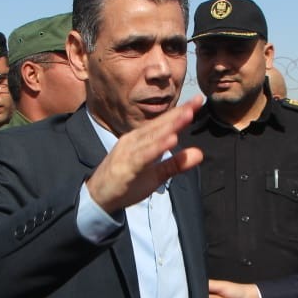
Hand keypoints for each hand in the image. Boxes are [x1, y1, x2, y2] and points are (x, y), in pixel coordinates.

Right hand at [86, 97, 204, 214]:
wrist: (97, 196)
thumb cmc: (126, 182)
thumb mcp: (156, 174)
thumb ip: (176, 164)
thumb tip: (199, 154)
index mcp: (141, 139)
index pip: (164, 123)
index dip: (181, 112)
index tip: (199, 101)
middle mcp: (134, 140)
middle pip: (159, 125)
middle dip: (179, 113)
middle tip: (197, 102)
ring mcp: (128, 152)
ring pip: (152, 137)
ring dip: (170, 126)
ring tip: (187, 115)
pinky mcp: (125, 167)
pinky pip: (143, 156)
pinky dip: (156, 148)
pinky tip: (170, 140)